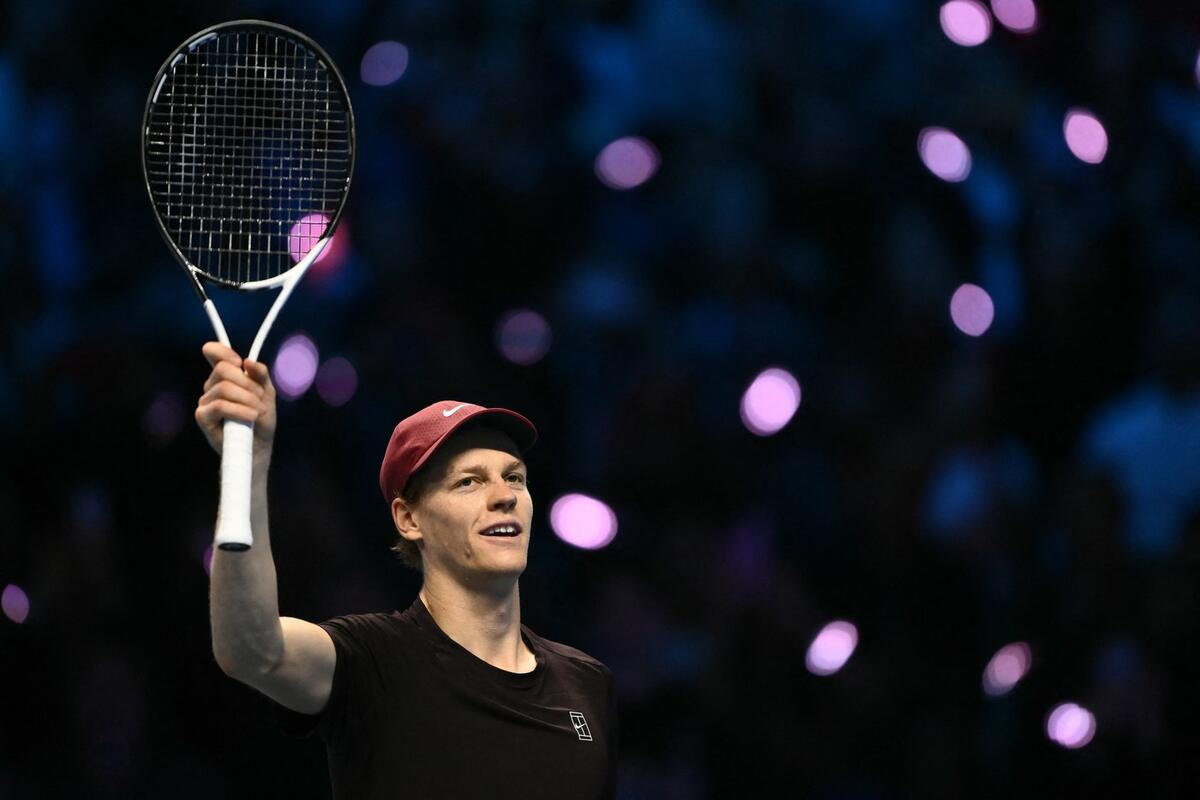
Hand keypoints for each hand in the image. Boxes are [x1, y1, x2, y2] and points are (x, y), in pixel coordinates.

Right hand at [195, 342, 276, 458]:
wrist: (259, 446)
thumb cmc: (261, 418)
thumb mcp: (267, 393)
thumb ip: (260, 375)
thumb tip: (248, 362)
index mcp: (225, 377)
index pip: (213, 353)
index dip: (222, 351)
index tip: (239, 362)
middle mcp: (212, 386)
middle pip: (223, 369)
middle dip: (247, 383)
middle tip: (261, 399)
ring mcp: (205, 401)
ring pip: (224, 388)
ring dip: (248, 399)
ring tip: (259, 412)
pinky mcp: (202, 417)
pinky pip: (220, 406)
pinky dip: (239, 410)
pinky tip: (252, 416)